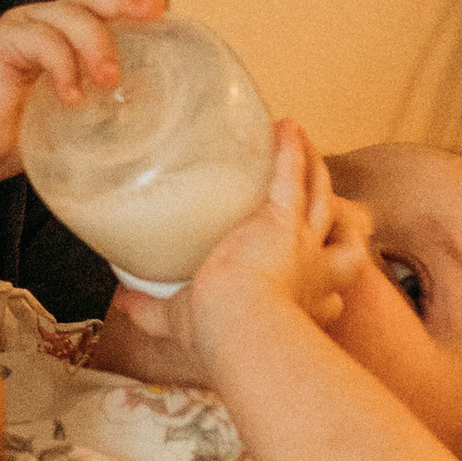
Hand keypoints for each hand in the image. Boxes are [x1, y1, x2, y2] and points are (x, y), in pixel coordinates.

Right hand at [0, 0, 166, 178]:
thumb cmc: (23, 132)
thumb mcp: (79, 115)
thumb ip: (108, 100)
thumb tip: (157, 102)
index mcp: (64, 32)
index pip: (102, 4)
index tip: (160, 9)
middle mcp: (43, 22)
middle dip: (122, 5)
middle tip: (149, 22)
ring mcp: (21, 28)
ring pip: (69, 17)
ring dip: (96, 46)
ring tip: (110, 81)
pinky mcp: (1, 43)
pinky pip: (41, 43)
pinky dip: (63, 68)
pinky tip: (71, 98)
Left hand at [92, 121, 368, 383]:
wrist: (237, 323)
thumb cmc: (219, 333)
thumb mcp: (182, 324)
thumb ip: (151, 313)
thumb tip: (119, 304)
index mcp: (303, 304)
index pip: (328, 294)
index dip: (329, 287)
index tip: (318, 281)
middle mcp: (315, 274)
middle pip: (342, 243)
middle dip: (342, 225)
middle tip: (329, 205)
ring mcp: (304, 242)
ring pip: (322, 201)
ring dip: (318, 175)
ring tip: (309, 152)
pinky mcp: (282, 217)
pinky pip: (291, 176)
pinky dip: (290, 151)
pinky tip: (286, 127)